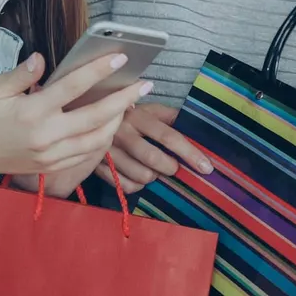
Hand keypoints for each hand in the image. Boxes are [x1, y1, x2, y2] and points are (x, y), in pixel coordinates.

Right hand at [0, 52, 151, 182]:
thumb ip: (22, 74)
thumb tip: (43, 59)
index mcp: (32, 112)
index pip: (73, 87)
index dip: (99, 71)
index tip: (120, 59)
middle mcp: (46, 136)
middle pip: (96, 117)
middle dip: (124, 100)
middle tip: (144, 85)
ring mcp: (51, 155)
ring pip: (97, 140)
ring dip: (118, 121)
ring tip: (129, 104)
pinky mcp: (51, 167)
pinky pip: (86, 154)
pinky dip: (103, 140)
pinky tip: (109, 125)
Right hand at [93, 103, 212, 193]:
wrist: (89, 115)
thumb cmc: (128, 114)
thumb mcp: (148, 108)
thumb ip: (171, 116)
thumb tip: (197, 127)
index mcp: (137, 116)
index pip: (168, 136)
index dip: (189, 153)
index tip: (206, 167)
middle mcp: (121, 133)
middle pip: (153, 159)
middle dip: (170, 167)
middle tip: (173, 167)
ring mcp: (108, 151)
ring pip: (140, 176)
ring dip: (153, 177)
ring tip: (153, 169)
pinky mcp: (98, 166)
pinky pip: (125, 186)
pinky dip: (138, 185)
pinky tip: (138, 176)